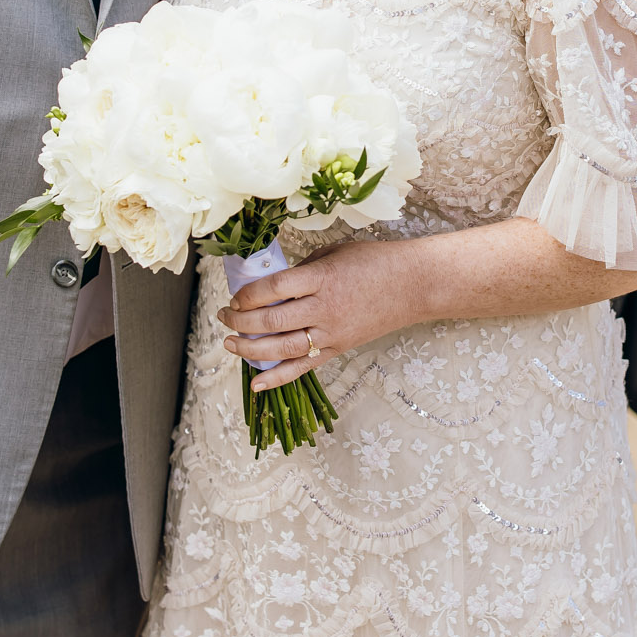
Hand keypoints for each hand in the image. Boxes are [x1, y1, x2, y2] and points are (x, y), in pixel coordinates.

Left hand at [217, 238, 438, 393]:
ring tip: (230, 344)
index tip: (235, 296)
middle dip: (240, 321)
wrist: (413, 285)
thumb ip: (303, 268)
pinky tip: (256, 384)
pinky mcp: (338, 349)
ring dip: (250, 348)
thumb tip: (272, 283)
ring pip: (282, 348)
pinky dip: (277, 378)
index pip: (274, 288)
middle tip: (224, 317)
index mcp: (321, 278)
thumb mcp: (334, 253)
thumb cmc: (374, 262)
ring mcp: (331, 333)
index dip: (247, 294)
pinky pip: (303, 368)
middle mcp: (324, 309)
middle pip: (272, 320)